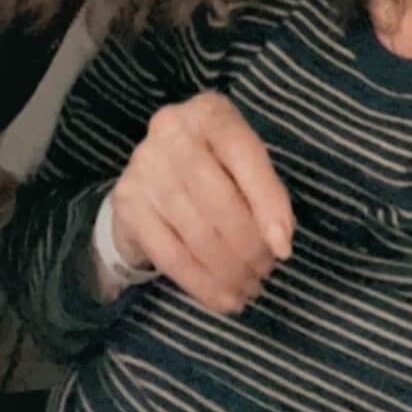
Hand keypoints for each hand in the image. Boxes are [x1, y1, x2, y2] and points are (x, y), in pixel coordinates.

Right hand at [103, 93, 294, 314]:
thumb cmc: (213, 164)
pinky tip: (225, 299)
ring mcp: (143, 167)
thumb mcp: (241, 161)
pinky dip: (203, 284)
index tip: (284, 247)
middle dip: (249, 246)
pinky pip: (171, 256)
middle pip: (219, 200)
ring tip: (250, 288)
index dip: (268, 203)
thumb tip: (279, 242)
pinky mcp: (127, 203)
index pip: (244, 155)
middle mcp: (171, 131)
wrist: (150, 174)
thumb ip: (264, 190)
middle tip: (266, 271)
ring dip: (229, 271)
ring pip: (197, 233)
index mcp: (209, 112)